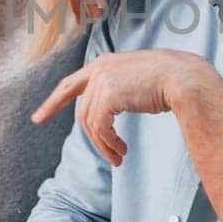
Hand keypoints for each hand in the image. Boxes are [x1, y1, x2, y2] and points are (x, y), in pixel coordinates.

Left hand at [31, 50, 215, 165]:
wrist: (185, 78)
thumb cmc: (170, 82)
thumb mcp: (138, 82)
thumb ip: (119, 91)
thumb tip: (109, 113)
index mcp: (105, 63)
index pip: (70, 84)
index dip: (54, 102)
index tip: (38, 118)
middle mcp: (99, 69)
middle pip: (81, 110)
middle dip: (88, 136)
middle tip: (101, 155)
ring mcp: (103, 80)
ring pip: (91, 123)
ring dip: (104, 145)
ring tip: (119, 158)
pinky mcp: (109, 95)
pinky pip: (100, 127)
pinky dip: (109, 144)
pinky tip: (121, 151)